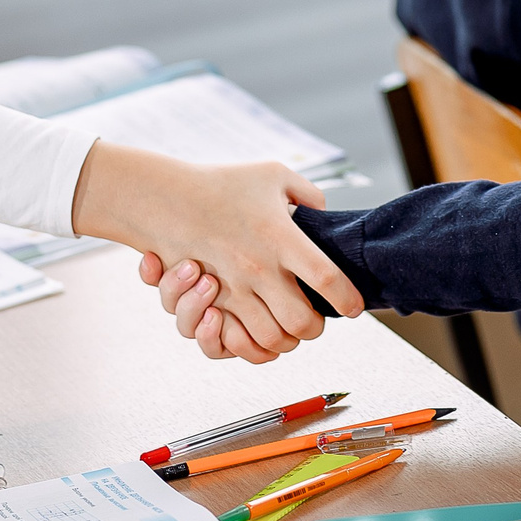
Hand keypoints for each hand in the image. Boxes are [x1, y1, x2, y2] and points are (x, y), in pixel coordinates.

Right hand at [72, 144, 361, 354]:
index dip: (348, 298)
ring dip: (286, 340)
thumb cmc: (223, 183)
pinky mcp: (209, 301)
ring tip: (289, 328)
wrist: (164, 197)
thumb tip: (324, 212)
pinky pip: (236, 342)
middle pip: (303, 322)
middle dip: (316, 329)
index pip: (327, 278)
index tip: (355, 306)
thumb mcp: (273, 174)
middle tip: (318, 322)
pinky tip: (260, 332)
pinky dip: (252, 346)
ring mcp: (232, 289)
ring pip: (273, 338)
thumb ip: (307, 192)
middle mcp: (258, 267)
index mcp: (280, 236)